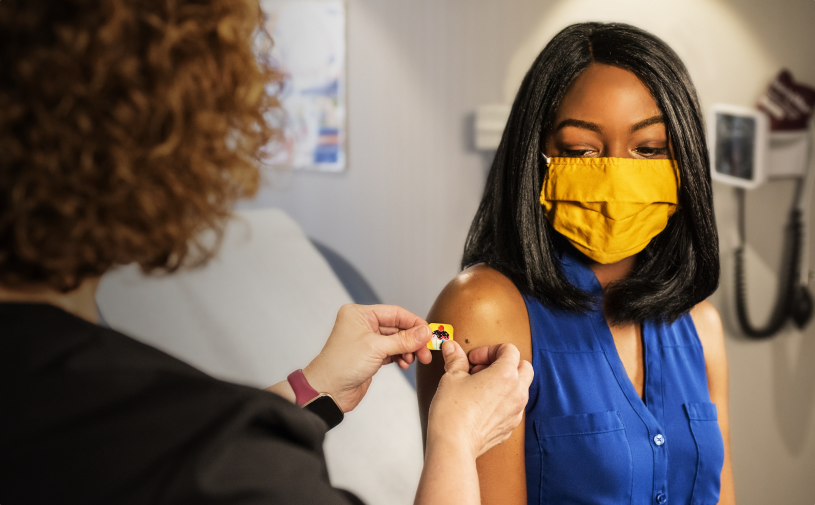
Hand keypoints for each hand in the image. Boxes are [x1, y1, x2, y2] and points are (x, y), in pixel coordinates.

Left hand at [303, 304, 431, 411]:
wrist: (328, 391)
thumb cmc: (341, 365)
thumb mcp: (377, 348)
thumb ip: (404, 340)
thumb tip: (425, 332)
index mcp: (360, 314)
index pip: (395, 313)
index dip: (414, 323)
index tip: (429, 333)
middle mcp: (363, 324)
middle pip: (397, 327)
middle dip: (413, 340)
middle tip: (425, 351)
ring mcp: (367, 341)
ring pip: (396, 341)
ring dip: (408, 350)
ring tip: (415, 359)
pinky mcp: (370, 356)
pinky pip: (392, 352)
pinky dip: (400, 357)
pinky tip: (404, 363)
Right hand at [426, 341, 532, 457]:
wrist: (453, 444)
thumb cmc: (453, 411)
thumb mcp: (452, 377)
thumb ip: (456, 359)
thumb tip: (452, 348)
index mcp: (506, 375)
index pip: (509, 350)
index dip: (489, 350)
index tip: (474, 359)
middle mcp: (517, 392)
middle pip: (524, 367)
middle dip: (505, 363)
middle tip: (482, 370)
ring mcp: (516, 411)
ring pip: (521, 388)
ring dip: (505, 382)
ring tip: (480, 387)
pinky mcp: (510, 426)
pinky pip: (513, 407)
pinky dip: (503, 401)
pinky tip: (482, 405)